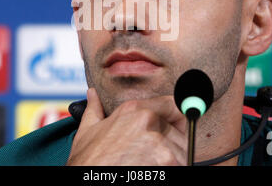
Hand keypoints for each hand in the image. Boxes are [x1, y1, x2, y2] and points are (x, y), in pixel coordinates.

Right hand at [66, 88, 187, 165]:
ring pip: (183, 151)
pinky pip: (183, 164)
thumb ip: (95, 109)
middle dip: (175, 145)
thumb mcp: (87, 132)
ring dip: (174, 161)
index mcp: (134, 110)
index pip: (173, 105)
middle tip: (156, 157)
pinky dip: (171, 170)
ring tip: (150, 166)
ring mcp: (160, 142)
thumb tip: (92, 94)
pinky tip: (151, 173)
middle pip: (181, 131)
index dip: (177, 119)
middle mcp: (149, 121)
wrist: (89, 182)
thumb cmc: (88, 162)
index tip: (175, 129)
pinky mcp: (168, 162)